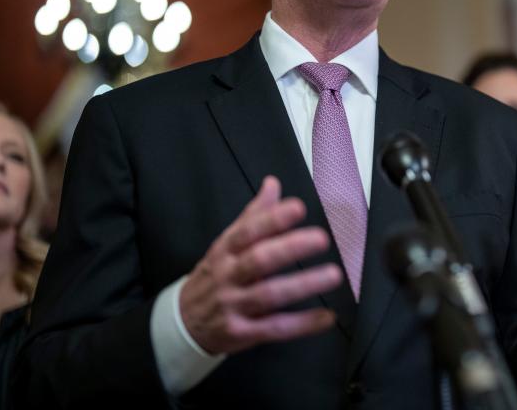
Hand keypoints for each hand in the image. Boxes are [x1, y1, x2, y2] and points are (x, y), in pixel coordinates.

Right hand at [179, 175, 342, 354]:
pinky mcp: (242, 333)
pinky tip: (327, 317)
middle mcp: (228, 276)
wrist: (183, 323)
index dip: (272, 219)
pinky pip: (275, 328)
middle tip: (322, 238)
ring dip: (303, 285)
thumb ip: (253, 215)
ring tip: (333, 275)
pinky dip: (303, 324)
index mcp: (225, 250)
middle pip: (258, 260)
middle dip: (290, 248)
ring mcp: (233, 306)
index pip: (247, 231)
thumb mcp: (225, 244)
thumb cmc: (214, 276)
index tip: (298, 207)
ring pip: (269, 295)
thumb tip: (273, 183)